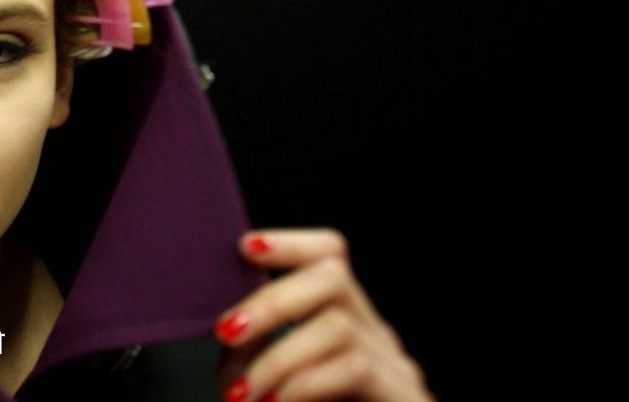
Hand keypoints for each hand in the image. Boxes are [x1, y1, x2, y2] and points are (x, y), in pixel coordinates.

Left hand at [214, 228, 433, 401]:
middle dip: (270, 300)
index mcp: (346, 325)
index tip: (245, 248)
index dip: (290, 242)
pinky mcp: (403, 399)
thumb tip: (224, 339)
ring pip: (335, 325)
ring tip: (240, 395)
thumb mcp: (277, 390)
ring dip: (276, 356)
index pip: (330, 255)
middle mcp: (376, 338)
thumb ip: (257, 362)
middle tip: (226, 333)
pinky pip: (351, 367)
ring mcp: (395, 369)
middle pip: (333, 275)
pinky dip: (303, 383)